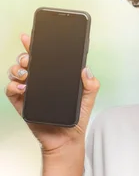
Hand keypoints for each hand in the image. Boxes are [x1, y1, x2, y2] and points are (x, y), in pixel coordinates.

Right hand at [4, 33, 100, 155]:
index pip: (43, 58)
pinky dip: (14, 86)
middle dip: (25, 56)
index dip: (34, 46)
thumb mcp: (88, 98)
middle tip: (30, 60)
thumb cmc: (77, 117)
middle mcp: (40, 81)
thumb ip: (91, 84)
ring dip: (18, 69)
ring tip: (27, 73)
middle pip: (27, 62)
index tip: (30, 37)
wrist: (67, 138)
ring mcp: (29, 91)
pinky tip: (22, 87)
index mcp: (55, 77)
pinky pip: (11, 90)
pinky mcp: (22, 103)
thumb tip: (85, 70)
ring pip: (16, 73)